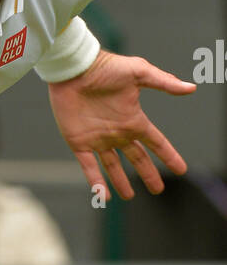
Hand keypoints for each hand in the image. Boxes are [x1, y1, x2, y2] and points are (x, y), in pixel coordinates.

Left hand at [48, 49, 195, 198]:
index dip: (169, 155)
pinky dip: (96, 182)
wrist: (74, 68)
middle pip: (137, 158)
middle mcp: (117, 132)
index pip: (156, 142)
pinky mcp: (78, 142)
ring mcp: (98, 138)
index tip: (181, 169)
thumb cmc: (106, 67)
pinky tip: (103, 196)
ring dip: (120, 182)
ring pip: (113, 166)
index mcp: (133, 119)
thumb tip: (191, 88)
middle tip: (158, 190)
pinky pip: (89, 167)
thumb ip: (164, 82)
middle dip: (148, 174)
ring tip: (129, 196)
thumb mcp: (139, 73)